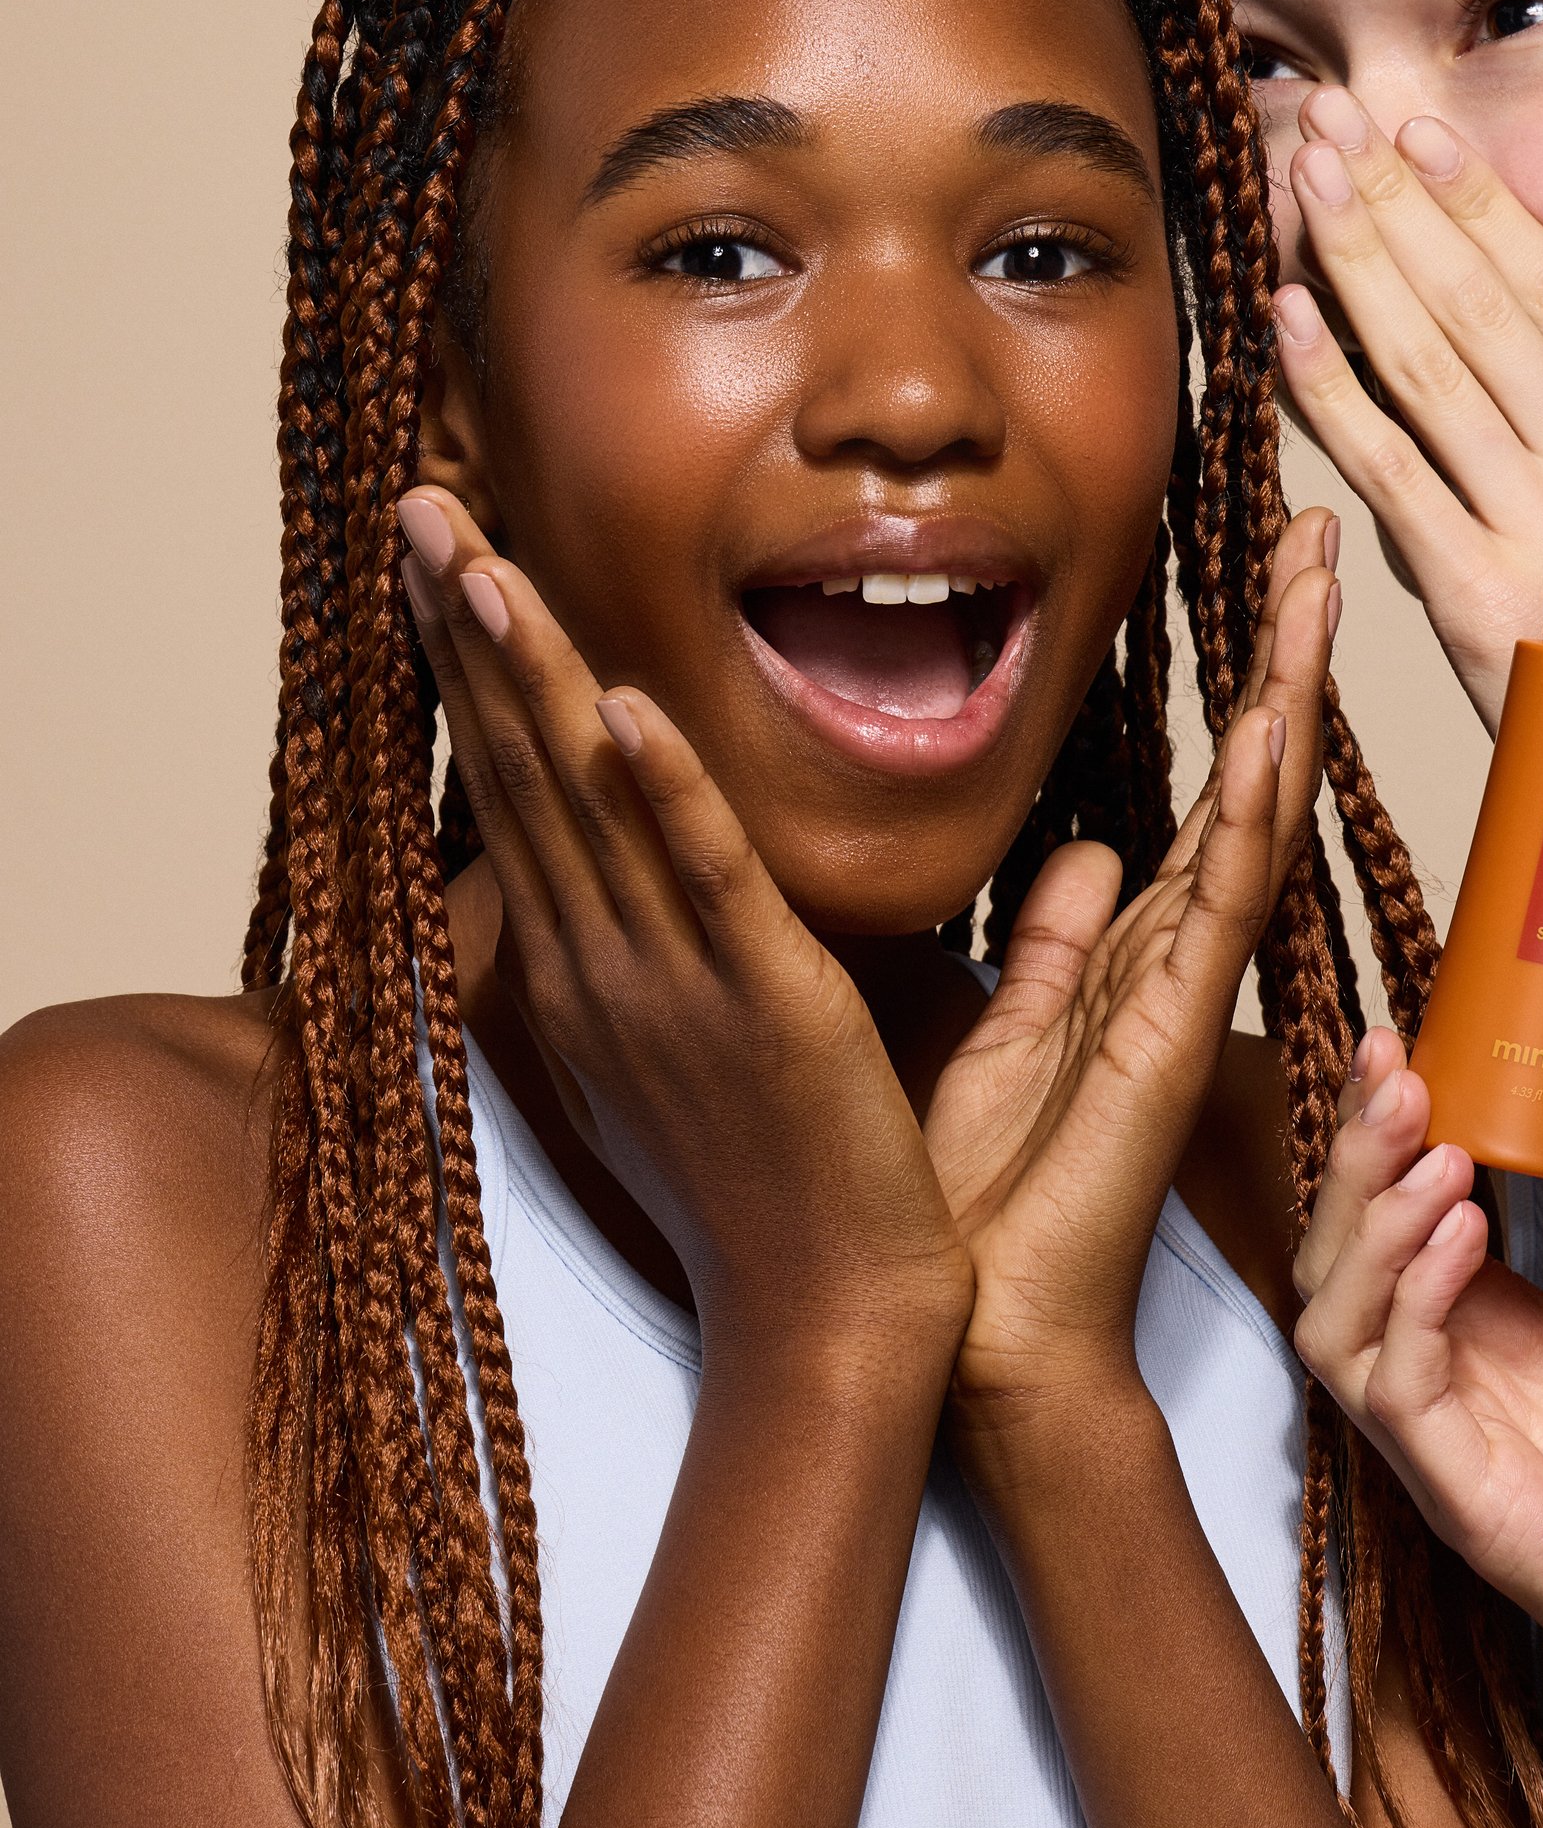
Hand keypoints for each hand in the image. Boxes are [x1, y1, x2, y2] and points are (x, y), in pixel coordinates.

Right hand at [398, 488, 970, 1387]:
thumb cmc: (770, 1193)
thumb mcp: (677, 1054)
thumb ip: (646, 950)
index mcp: (589, 971)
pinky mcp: (767, 1003)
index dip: (477, 667)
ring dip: (540, 680)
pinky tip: (632, 711)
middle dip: (472, 633)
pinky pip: (710, 882)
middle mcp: (605, 966)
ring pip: (590, 806)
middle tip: (424, 506)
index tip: (441, 558)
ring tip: (487, 566)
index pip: (515, 787)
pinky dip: (668, 795)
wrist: (833, 1321)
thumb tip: (607, 880)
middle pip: (522, 770)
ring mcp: (674, 984)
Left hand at [928, 512, 1338, 1468]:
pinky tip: (1269, 729)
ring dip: (1284, 695)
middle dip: (1285, 653)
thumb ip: (1052, 948)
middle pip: (1249, 778)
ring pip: (1253, 815)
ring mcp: (1185, 994)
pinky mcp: (1168, 1037)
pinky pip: (1221, 906)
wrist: (977, 1325)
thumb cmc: (979, 1200)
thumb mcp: (1001, 1036)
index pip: (1207, 791)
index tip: (1268, 576)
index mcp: (1134, 953)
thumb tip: (1083, 855)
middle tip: (1321, 532)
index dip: (1241, 685)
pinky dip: (1248, 815)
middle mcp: (1178, 959)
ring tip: (1315, 581)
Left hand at [1274, 101, 1542, 862]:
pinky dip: (1331, 394)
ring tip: (1298, 177)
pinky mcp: (1472, 599)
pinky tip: (1283, 322)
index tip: (1429, 134)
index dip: (1487, 207)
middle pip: (1479, 303)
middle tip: (1335, 115)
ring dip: (1353, 263)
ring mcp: (1527, 529)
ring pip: (1424, 366)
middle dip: (1400, 203)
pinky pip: (1387, 474)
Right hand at [1295, 1048, 1542, 1802]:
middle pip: (1341, 1258)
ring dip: (1368, 1224)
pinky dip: (1410, 1306)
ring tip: (1433, 1148)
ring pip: (1335, 1322)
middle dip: (1355, 1160)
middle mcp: (1453, 1388)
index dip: (1383, 1134)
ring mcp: (1451, 1449)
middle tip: (1397, 1072)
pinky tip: (1459, 1235)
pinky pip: (1396, 1395)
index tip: (1404, 1038)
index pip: (1397, 1219)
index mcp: (1494, 1339)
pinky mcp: (1468, 1505)